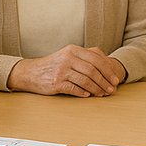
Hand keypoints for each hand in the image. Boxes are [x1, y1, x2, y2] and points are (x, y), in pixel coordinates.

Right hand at [8, 45, 123, 96]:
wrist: (30, 72)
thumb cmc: (54, 65)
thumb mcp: (68, 55)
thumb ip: (85, 56)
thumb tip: (106, 62)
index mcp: (73, 50)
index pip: (96, 59)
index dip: (108, 70)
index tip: (115, 80)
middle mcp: (68, 58)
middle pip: (92, 70)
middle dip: (105, 81)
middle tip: (111, 90)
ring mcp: (61, 70)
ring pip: (85, 80)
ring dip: (96, 89)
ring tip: (102, 94)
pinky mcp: (56, 82)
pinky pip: (73, 88)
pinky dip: (83, 92)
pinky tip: (88, 95)